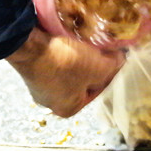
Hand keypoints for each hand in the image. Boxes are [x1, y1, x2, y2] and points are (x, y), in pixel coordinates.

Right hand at [6, 26, 124, 116]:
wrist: (29, 46)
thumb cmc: (66, 64)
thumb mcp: (98, 66)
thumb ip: (114, 66)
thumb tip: (121, 59)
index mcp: (68, 108)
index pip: (98, 90)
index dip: (110, 72)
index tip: (116, 57)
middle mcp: (51, 102)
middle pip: (82, 80)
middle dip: (93, 64)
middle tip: (101, 49)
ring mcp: (38, 86)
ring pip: (68, 70)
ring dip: (78, 57)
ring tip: (86, 43)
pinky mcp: (31, 69)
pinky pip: (54, 61)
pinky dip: (62, 52)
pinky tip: (68, 42)